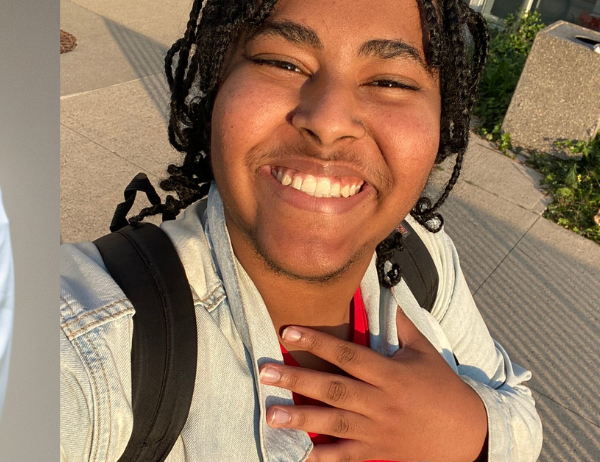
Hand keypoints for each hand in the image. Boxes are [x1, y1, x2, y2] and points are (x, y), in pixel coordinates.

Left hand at [258, 308, 487, 461]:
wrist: (471, 437)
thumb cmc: (445, 389)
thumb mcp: (425, 352)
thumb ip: (401, 325)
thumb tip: (385, 291)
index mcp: (390, 373)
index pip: (348, 354)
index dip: (318, 342)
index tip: (287, 331)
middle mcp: (381, 402)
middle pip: (334, 388)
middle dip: (297, 380)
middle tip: (264, 372)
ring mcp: (379, 431)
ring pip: (335, 424)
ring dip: (301, 419)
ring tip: (271, 415)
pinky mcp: (380, 453)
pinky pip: (348, 457)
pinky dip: (324, 459)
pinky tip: (300, 457)